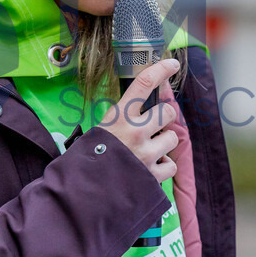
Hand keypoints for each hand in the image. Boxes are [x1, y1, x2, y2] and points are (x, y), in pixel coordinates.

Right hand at [100, 59, 179, 181]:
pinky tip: (149, 168)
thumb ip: (123, 118)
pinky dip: (163, 167)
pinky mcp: (153, 175)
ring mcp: (146, 154)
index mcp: (119, 116)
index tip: (172, 64)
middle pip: (168, 111)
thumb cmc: (90, 157)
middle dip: (164, 117)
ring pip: (172, 138)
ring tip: (148, 151)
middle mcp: (135, 132)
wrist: (83, 191)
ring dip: (164, 143)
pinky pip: (171, 164)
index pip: (143, 83)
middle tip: (153, 126)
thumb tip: (143, 108)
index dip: (161, 70)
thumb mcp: (101, 129)